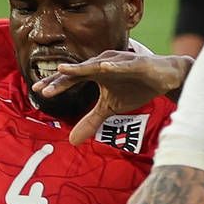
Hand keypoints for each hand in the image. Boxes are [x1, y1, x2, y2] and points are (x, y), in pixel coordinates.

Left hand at [35, 48, 187, 143]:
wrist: (167, 78)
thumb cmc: (136, 87)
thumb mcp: (111, 108)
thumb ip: (91, 120)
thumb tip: (71, 141)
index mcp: (96, 72)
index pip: (71, 78)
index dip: (55, 84)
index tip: (36, 91)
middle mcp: (104, 63)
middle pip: (78, 71)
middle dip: (61, 79)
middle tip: (42, 88)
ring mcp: (120, 61)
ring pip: (96, 65)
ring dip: (80, 68)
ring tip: (63, 70)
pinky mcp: (137, 63)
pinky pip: (123, 65)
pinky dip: (113, 66)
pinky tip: (103, 68)